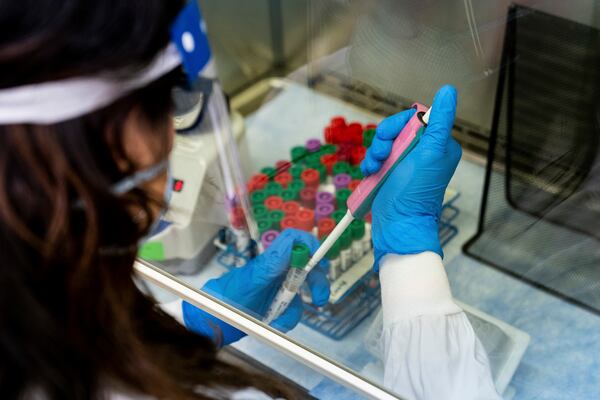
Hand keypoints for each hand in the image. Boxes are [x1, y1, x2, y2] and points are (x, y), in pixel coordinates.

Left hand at [183, 229, 329, 345]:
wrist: (213, 321)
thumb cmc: (227, 297)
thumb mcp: (251, 281)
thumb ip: (271, 264)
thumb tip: (293, 243)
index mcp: (271, 260)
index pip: (293, 240)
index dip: (309, 243)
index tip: (320, 259)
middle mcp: (277, 270)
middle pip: (306, 268)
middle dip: (317, 283)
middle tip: (320, 299)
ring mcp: (276, 288)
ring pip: (299, 294)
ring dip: (294, 310)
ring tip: (278, 321)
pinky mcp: (275, 305)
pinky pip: (290, 311)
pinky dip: (286, 320)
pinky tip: (274, 325)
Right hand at [361, 85, 460, 268]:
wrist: (398, 225)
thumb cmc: (414, 193)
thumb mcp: (430, 153)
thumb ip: (439, 122)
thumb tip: (448, 91)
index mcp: (438, 144)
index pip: (414, 119)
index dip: (397, 126)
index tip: (391, 140)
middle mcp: (423, 152)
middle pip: (396, 130)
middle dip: (384, 141)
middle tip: (382, 157)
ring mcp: (405, 164)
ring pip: (384, 144)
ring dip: (374, 153)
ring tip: (374, 168)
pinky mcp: (391, 174)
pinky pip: (377, 158)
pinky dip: (370, 163)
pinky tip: (369, 173)